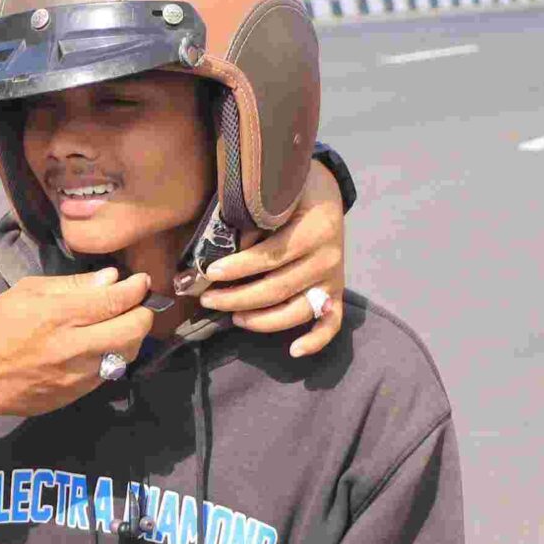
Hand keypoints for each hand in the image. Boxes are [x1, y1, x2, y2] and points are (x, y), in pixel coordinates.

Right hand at [0, 269, 155, 422]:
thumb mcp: (26, 292)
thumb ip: (71, 285)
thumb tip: (110, 279)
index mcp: (58, 315)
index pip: (114, 301)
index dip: (136, 289)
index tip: (141, 281)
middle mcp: (73, 346)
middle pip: (132, 330)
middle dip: (144, 313)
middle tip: (138, 304)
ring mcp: (78, 374)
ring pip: (127, 354)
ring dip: (133, 336)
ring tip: (123, 323)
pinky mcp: (77, 394)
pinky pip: (110, 371)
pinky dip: (115, 355)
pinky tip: (104, 345)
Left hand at [198, 160, 347, 358]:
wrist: (326, 192)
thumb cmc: (292, 192)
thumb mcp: (276, 195)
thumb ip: (256, 220)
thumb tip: (229, 249)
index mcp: (313, 231)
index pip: (269, 257)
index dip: (237, 267)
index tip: (209, 272)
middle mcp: (327, 258)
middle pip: (277, 289)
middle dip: (237, 298)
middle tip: (207, 299)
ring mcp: (333, 278)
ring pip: (297, 311)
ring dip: (262, 320)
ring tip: (232, 317)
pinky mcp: (336, 292)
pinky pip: (330, 323)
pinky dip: (316, 341)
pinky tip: (294, 351)